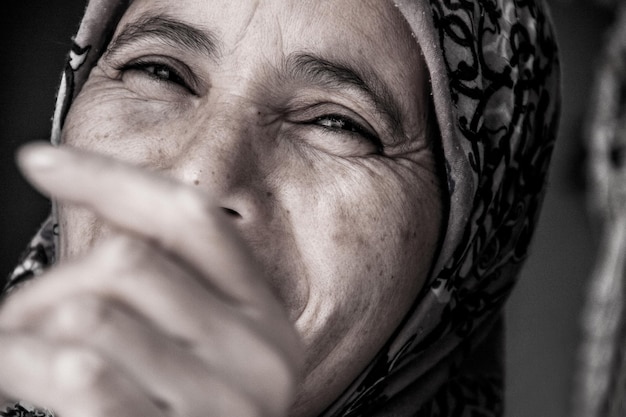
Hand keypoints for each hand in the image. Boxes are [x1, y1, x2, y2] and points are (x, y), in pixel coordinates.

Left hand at [0, 143, 301, 416]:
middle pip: (127, 263)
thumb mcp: (203, 350)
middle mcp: (258, 356)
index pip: (190, 219)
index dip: (111, 178)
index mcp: (264, 316)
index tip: (41, 161)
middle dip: (49, 283)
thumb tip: (89, 217)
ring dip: (24, 331)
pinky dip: (24, 367)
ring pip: (90, 317)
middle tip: (20, 318)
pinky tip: (22, 374)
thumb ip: (166, 289)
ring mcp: (222, 407)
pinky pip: (83, 377)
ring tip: (19, 357)